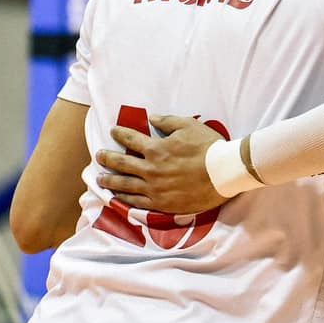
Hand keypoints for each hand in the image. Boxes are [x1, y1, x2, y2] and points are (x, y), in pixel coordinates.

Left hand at [95, 115, 224, 214]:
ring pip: (124, 185)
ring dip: (110, 180)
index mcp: (155, 149)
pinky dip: (124, 199)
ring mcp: (154, 189)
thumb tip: (151, 118)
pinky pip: (137, 203)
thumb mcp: (189, 126)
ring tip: (100, 179)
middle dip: (107, 158)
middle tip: (99, 156)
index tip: (113, 131)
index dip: (120, 134)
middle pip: (121, 163)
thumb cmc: (209, 147)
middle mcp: (150, 169)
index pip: (131, 140)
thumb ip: (167, 122)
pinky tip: (117, 197)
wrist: (224, 173)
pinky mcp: (161, 204)